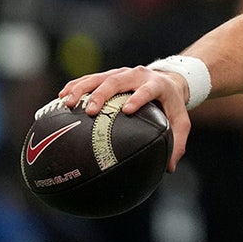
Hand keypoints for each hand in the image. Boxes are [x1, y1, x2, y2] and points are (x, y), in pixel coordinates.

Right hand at [59, 66, 191, 170]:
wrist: (169, 79)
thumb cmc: (172, 105)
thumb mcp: (181, 122)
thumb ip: (177, 143)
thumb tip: (169, 169)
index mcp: (157, 85)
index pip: (147, 90)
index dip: (138, 98)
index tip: (127, 110)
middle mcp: (138, 75)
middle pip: (118, 80)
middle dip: (102, 94)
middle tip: (90, 111)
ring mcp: (122, 73)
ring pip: (100, 77)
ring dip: (82, 88)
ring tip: (67, 102)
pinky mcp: (110, 74)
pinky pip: (90, 78)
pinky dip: (76, 86)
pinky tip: (61, 97)